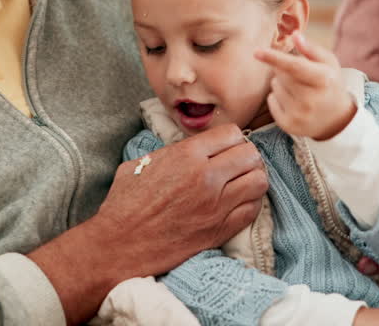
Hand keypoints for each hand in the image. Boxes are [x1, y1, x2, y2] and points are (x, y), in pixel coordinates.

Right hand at [92, 125, 267, 275]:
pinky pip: (253, 210)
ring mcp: (217, 206)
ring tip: (240, 182)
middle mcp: (207, 177)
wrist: (119, 245)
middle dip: (246, 156)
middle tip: (236, 164)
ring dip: (252, 179)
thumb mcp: (143, 163)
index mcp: (186, 155)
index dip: (230, 139)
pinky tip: (237, 203)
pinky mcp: (220, 231)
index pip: (232, 133)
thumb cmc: (125, 204)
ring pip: (259, 181)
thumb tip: (191, 149)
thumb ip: (173, 152)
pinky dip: (250, 203)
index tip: (224, 147)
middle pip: (251, 155)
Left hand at [255, 32, 355, 140]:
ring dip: (281, 84)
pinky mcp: (289, 125)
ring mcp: (300, 115)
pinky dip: (277, 98)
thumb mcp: (328, 63)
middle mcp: (311, 100)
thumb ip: (311, 48)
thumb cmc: (329, 84)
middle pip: (281, 75)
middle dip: (284, 69)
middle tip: (299, 75)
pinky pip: (271, 101)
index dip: (275, 58)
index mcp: (323, 81)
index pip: (295, 67)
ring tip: (299, 90)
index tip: (257, 51)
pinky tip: (293, 102)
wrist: (336, 119)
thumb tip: (294, 35)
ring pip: (274, 87)